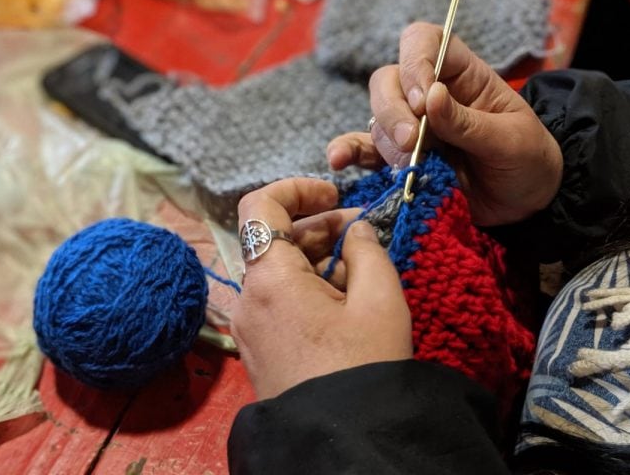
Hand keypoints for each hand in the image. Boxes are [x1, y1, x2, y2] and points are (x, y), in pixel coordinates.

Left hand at [231, 178, 411, 398]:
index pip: (260, 204)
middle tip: (365, 234)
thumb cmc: (362, 367)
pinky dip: (309, 287)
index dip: (297, 188)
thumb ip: (368, 250)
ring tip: (363, 271)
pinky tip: (345, 301)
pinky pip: (279, 300)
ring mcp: (250, 325)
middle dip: (320, 227)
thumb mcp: (381, 300)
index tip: (335, 195)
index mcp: (270, 278)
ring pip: (280, 270)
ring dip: (318, 258)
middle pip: (275, 239)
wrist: (339, 441)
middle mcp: (248, 298)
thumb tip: (355, 230)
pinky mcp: (259, 347)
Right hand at [327, 22, 562, 225]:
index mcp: (463, 75)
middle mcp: (432, 93)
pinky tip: (339, 161)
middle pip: (389, 79)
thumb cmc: (528, 162)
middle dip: (393, 109)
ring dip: (385, 139)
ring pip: (376, 115)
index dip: (415, 61)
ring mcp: (414, 126)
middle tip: (413, 141)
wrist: (526, 206)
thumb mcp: (510, 141)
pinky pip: (367, 148)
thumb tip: (431, 96)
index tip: (424, 99)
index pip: (425, 41)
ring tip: (410, 165)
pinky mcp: (402, 158)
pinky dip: (350, 152)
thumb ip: (468, 122)